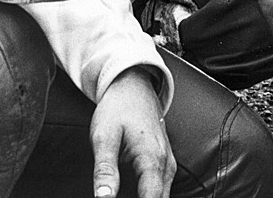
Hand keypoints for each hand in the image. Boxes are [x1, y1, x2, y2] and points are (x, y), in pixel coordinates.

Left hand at [90, 67, 175, 197]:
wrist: (133, 85)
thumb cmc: (117, 108)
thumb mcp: (103, 136)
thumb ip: (104, 170)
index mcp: (152, 159)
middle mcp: (166, 165)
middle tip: (113, 194)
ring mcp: (168, 164)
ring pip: (161, 197)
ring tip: (119, 191)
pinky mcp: (165, 164)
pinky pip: (160, 190)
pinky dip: (147, 196)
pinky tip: (130, 193)